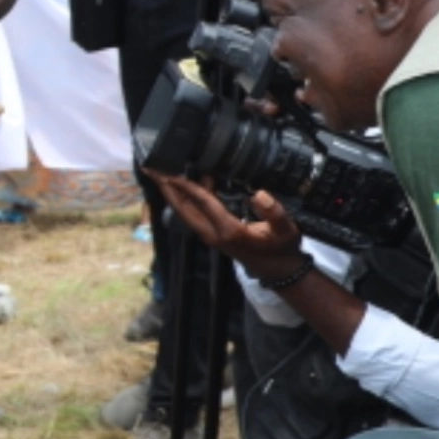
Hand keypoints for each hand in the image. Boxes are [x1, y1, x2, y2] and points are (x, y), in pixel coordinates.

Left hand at [151, 174, 305, 284]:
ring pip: (186, 211)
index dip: (186, 185)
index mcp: (228, 230)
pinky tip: (192, 181)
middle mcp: (213, 233)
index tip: (170, 170)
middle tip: (152, 168)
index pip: (202, 202)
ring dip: (174, 192)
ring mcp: (210, 234)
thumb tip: (260, 195)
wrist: (278, 270)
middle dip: (167, 188)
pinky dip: (188, 197)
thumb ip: (275, 213)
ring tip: (164, 171)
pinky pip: (194, 213)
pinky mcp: (212, 233)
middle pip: (183, 208)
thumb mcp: (286, 230)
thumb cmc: (282, 249)